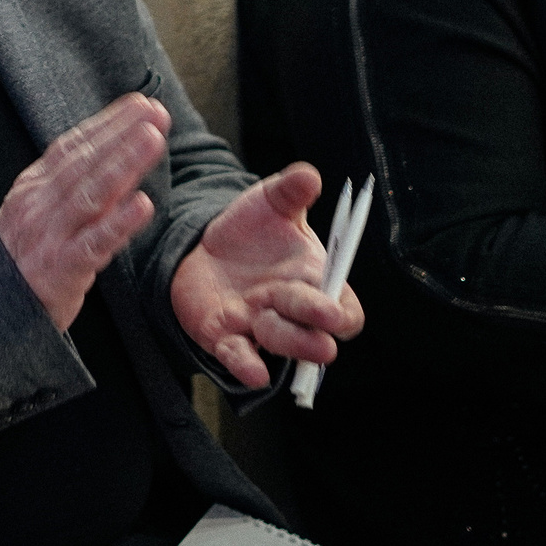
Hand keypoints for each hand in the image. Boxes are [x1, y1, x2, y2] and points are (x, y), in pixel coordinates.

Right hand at [0, 93, 169, 330]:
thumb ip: (71, 186)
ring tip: (154, 140)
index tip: (139, 103)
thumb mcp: (38, 211)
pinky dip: (119, 223)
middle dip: (122, 133)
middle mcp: (39, 204)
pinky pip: (94, 243)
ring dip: (124, 163)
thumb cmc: (25, 256)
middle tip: (154, 112)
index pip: (73, 145)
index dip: (107, 122)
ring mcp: (49, 234)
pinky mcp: (61, 268)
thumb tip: (114, 155)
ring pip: (91, 193)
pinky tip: (143, 206)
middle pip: (84, 161)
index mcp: (34, 186)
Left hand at [169, 163, 365, 388]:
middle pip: (316, 332)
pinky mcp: (225, 339)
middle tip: (312, 311)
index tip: (334, 309)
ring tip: (266, 317)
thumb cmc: (251, 229)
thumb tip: (307, 174)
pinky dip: (247, 367)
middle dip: (312, 323)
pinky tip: (254, 370)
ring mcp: (260, 328)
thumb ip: (290, 190)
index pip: (344, 312)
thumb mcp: (269, 203)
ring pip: (282, 347)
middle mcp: (291, 312)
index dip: (342, 314)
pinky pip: (239, 359)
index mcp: (313, 281)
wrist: (201, 246)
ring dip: (284, 338)